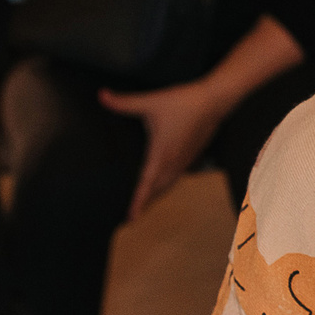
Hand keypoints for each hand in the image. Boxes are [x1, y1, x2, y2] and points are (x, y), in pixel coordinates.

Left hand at [97, 78, 232, 217]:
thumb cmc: (182, 102)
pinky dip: (166, 185)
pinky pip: (176, 176)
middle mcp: (173, 161)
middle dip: (145, 204)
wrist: (213, 101)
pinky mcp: (191, 155)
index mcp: (161, 153)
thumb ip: (124, 102)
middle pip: (157, 190)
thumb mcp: (150, 102)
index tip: (130, 217)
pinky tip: (162, 183)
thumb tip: (101, 95)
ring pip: (168, 184)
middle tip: (131, 218)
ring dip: (156, 196)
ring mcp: (184, 160)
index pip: (146, 183)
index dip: (138, 201)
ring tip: (144, 205)